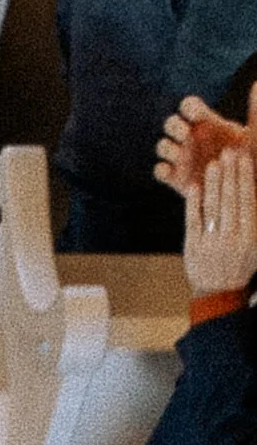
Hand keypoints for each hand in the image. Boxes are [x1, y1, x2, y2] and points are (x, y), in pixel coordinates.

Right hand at [158, 99, 248, 200]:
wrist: (245, 189)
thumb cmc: (253, 160)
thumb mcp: (256, 135)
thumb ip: (255, 111)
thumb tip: (256, 83)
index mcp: (207, 123)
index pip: (188, 106)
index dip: (188, 107)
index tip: (197, 115)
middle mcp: (191, 139)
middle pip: (171, 124)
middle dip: (175, 126)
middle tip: (186, 134)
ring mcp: (182, 159)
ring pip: (163, 146)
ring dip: (167, 147)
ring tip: (180, 155)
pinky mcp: (176, 179)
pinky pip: (160, 171)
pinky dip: (161, 170)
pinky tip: (171, 173)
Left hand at [186, 147, 256, 302]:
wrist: (219, 292)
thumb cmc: (241, 263)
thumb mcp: (256, 243)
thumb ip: (256, 216)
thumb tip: (254, 189)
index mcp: (250, 235)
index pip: (248, 198)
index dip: (245, 175)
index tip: (243, 155)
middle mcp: (232, 238)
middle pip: (230, 198)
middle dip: (230, 172)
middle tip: (228, 151)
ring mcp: (211, 242)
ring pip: (212, 207)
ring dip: (213, 182)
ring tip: (214, 163)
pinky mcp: (193, 247)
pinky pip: (193, 221)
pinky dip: (193, 203)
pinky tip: (194, 186)